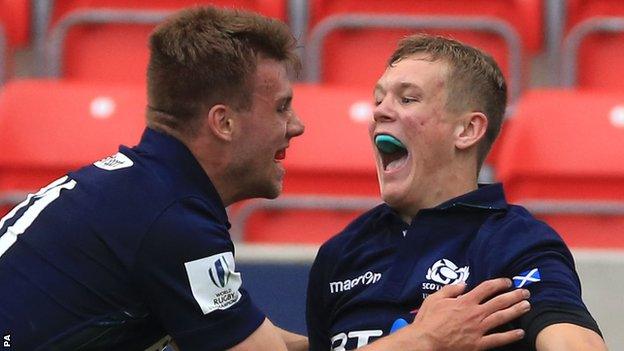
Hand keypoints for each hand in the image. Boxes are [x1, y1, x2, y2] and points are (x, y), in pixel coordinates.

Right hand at [411, 278, 529, 350]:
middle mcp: (475, 313)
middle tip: (525, 292)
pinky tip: (520, 333)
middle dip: (514, 296)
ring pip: (502, 317)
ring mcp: (478, 329)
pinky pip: (498, 339)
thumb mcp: (434, 299)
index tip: (508, 282)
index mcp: (465, 301)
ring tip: (527, 306)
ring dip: (516, 311)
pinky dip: (510, 336)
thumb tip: (463, 284)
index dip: (499, 283)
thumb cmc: (428, 320)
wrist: (426, 341)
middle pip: (499, 301)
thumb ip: (450, 290)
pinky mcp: (478, 344)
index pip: (486, 288)